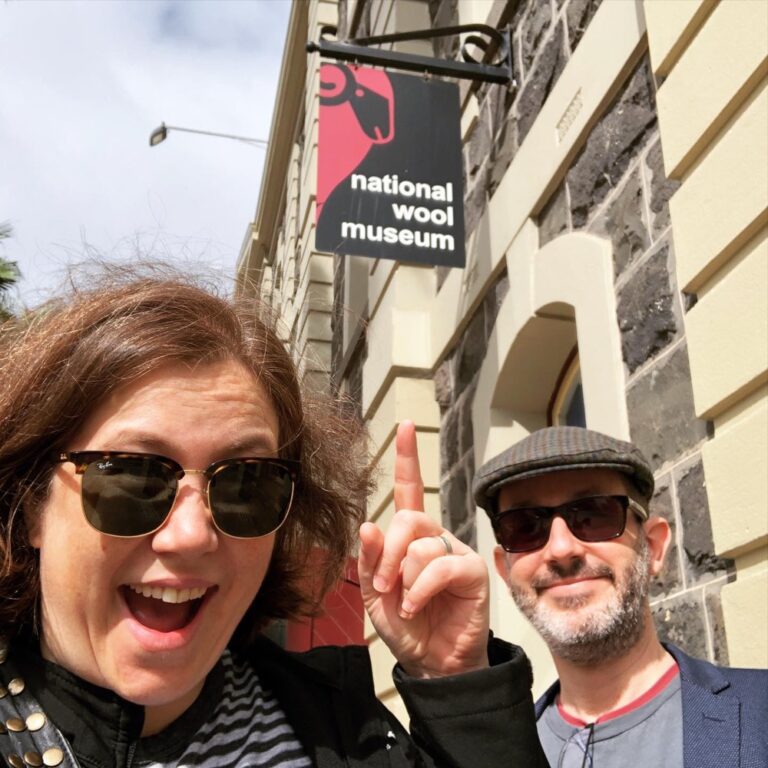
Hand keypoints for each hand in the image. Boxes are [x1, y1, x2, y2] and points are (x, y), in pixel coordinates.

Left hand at [358, 420, 489, 678]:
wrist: (430, 661)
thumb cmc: (405, 623)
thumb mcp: (374, 593)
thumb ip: (370, 560)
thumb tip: (368, 524)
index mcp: (410, 536)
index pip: (410, 489)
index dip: (408, 457)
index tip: (405, 425)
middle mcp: (434, 536)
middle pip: (408, 519)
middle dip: (388, 555)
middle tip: (384, 586)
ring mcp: (454, 551)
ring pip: (421, 544)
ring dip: (404, 578)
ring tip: (406, 602)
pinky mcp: (472, 570)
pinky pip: (441, 564)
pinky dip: (421, 589)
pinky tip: (417, 606)